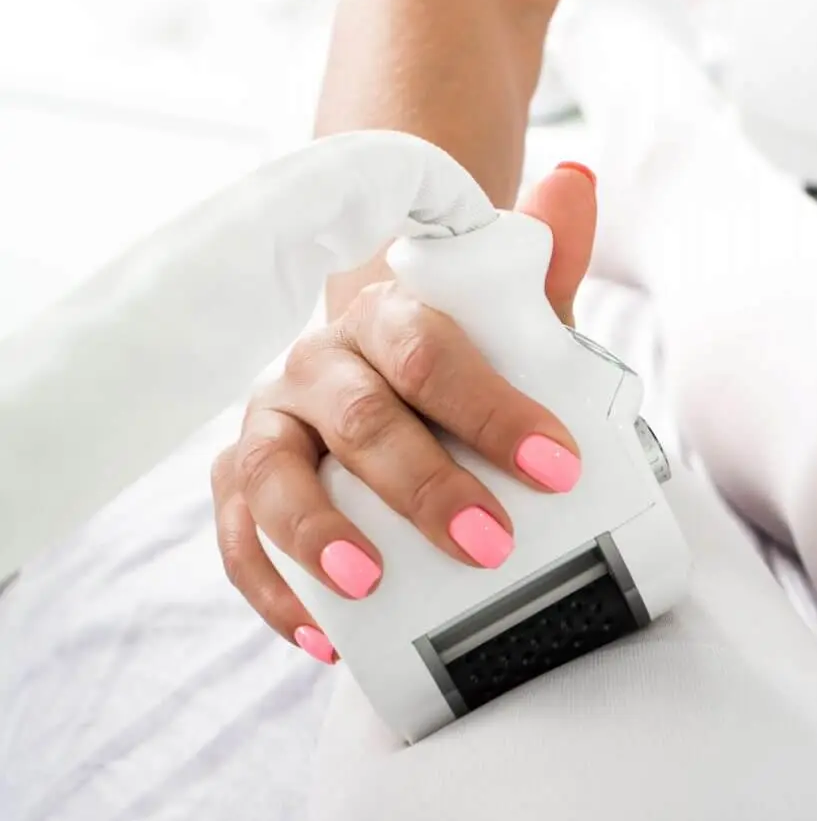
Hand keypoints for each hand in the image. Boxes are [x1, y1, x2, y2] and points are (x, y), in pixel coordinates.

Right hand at [213, 162, 597, 657]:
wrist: (386, 381)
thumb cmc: (458, 368)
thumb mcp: (510, 329)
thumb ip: (544, 268)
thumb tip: (576, 182)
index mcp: (384, 317)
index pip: (430, 350)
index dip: (493, 406)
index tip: (559, 465)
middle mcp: (317, 365)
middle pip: (358, 418)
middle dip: (423, 484)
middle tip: (488, 541)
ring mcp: (271, 427)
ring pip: (271, 474)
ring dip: (315, 532)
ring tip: (367, 584)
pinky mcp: (241, 487)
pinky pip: (236, 538)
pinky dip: (269, 589)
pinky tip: (318, 638)